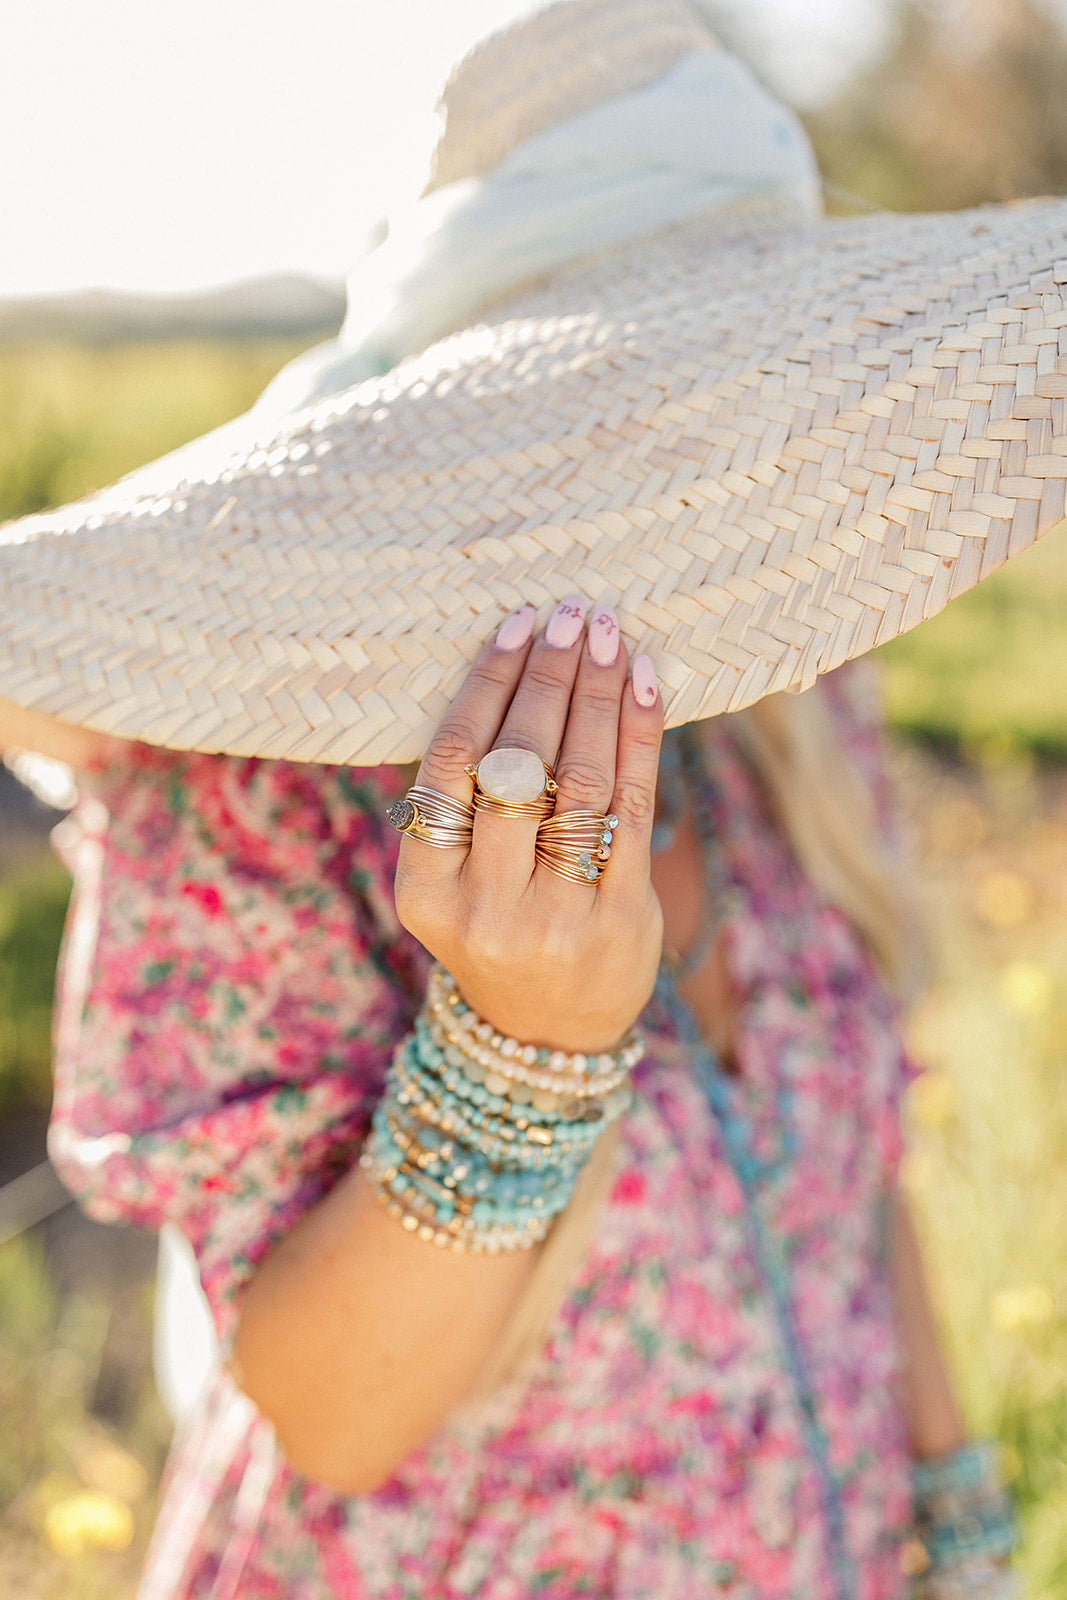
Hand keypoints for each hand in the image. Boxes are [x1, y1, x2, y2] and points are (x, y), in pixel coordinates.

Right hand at [393, 598, 664, 1051]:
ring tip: (609, 636)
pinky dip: (642, 736)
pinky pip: (634, 807)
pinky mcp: (620, 915)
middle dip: (547, 678)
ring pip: (580, 779)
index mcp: (425, 889)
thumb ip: (464, 804)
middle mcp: (485, 903)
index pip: (451, 763)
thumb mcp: (452, 885)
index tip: (514, 627)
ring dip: (597, 696)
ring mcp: (556, 914)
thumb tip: (511, 670)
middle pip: (517, 763)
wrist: (546, 1033)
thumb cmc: (496, 929)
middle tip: (570, 615)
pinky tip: (646, 683)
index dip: (486, 687)